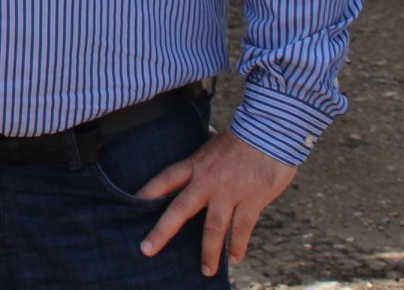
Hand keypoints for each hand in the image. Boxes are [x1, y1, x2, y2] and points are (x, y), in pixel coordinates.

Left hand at [136, 127, 297, 275]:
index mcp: (196, 164)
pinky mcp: (251, 201)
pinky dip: (238, 246)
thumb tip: (204, 152)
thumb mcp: (215, 144)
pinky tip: (235, 258)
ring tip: (205, 271)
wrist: (271, 131)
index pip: (165, 179)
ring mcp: (229, 193)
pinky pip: (242, 230)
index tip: (132, 205)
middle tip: (147, 249)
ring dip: (208, 253)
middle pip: (179, 209)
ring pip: (213, 229)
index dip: (148, 192)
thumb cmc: (244, 137)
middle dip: (162, 231)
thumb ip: (207, 157)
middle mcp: (207, 181)